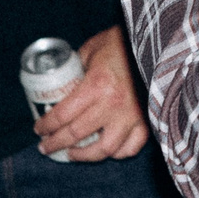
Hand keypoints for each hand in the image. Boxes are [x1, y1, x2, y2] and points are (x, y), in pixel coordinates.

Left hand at [34, 25, 149, 162]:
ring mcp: (132, 116)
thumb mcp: (94, 47)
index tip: (38, 129)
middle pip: (77, 135)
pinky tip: (106, 150)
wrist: (160, 41)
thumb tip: (64, 79)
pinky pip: (130, 148)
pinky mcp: (148, 120)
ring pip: (104, 150)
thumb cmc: (125, 42)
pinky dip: (117, 153)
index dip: (46, 125)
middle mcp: (113, 105)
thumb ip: (78, 64)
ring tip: (72, 153)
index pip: (62, 115)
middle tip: (45, 147)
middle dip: (55, 144)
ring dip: (83, 156)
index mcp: (97, 85)